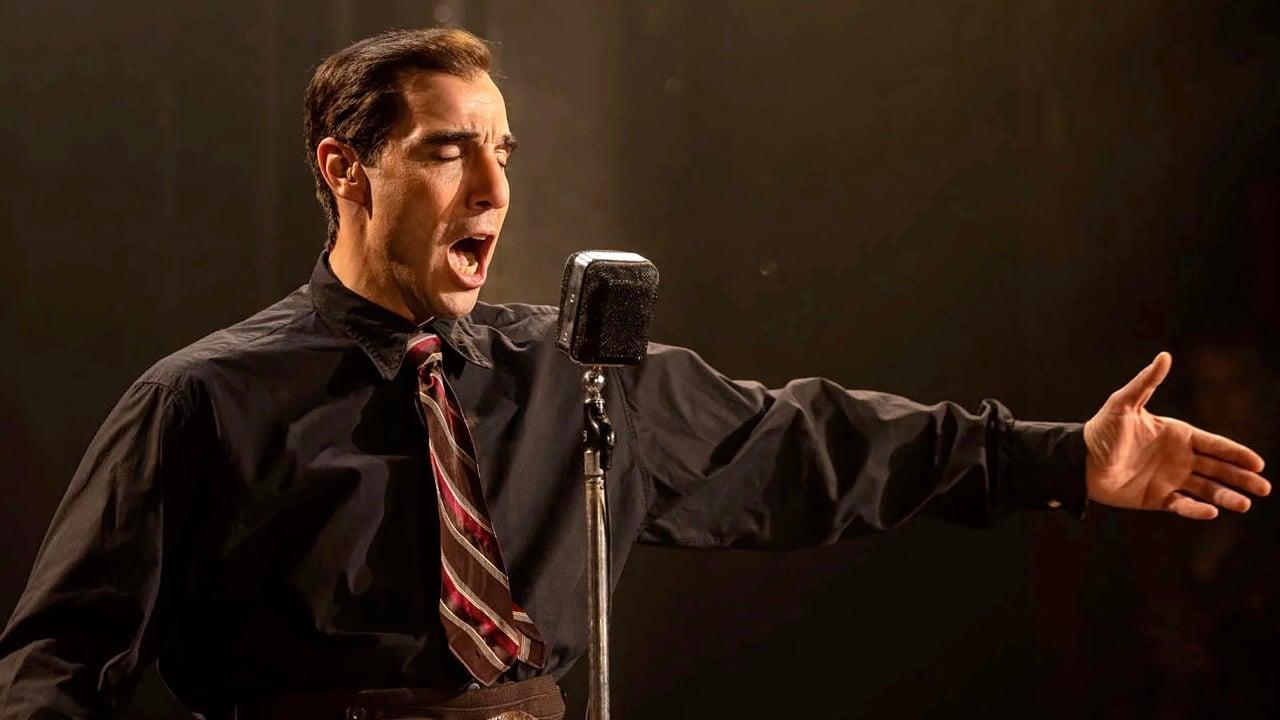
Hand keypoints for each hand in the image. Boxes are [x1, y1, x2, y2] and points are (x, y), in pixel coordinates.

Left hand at [1083, 352, 1269, 518]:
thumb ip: (1146, 383)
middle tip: (1264, 488)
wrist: (1079, 461)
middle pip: (1217, 469)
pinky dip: (1196, 510)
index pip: (1214, 445)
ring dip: (1225, 497)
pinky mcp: (1156, 498)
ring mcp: (1169, 478)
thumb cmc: (1101, 430)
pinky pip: (1182, 505)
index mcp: (1176, 435)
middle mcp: (1178, 457)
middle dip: (1241, 478)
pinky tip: (1211, 512)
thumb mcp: (1124, 404)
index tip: (1257, 463)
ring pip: (1205, 489)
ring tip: (1244, 505)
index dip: (1236, 454)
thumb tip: (1164, 356)